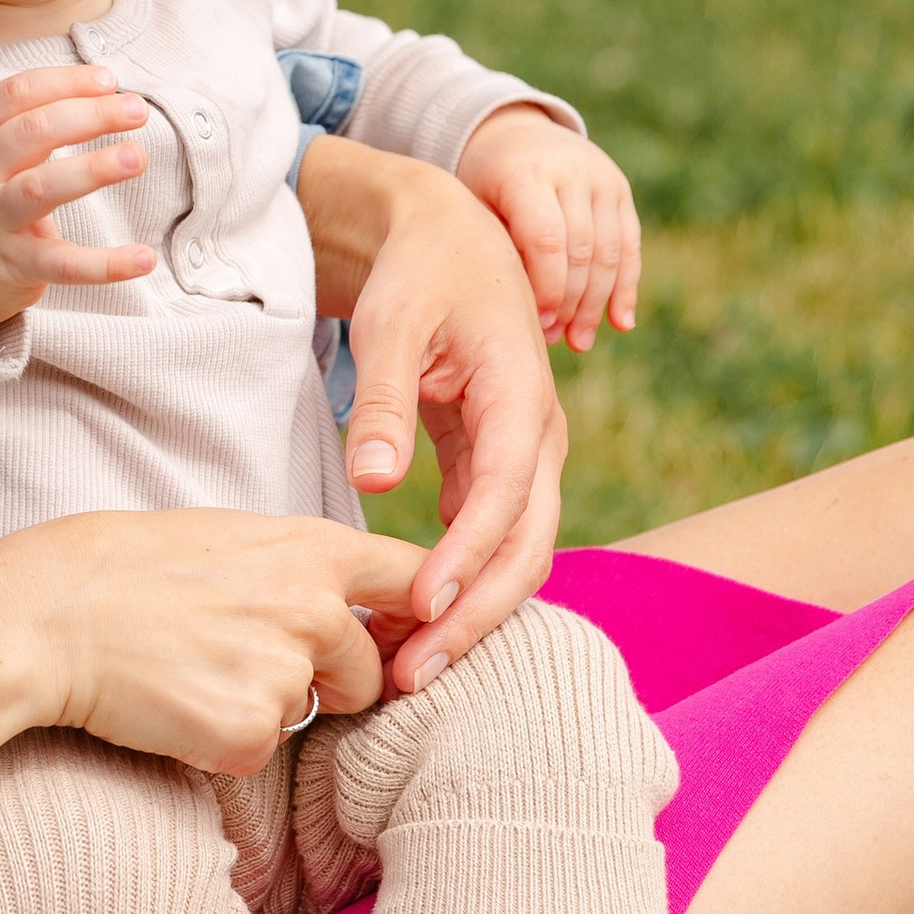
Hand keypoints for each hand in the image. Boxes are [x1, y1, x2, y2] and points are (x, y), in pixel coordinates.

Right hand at [0, 63, 154, 341]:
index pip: (15, 94)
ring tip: (137, 156)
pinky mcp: (15, 266)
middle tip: (136, 110)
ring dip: (94, 169)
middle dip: (90, 114)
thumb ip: (27, 123)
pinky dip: (106, 264)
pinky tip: (144, 258)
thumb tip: (102, 91)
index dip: (65, 81)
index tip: (109, 80)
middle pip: (32, 132)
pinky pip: (63, 264)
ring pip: (43, 188)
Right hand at [0, 510, 427, 888]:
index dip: (427, 610)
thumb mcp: (225, 536)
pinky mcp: (250, 733)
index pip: (415, 577)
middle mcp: (314, 610)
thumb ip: (297, 565)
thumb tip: (350, 598)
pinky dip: (223, 740)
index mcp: (311, 548)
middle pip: (372, 670)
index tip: (423, 629)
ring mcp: (285, 674)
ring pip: (306, 712)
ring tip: (191, 667)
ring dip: (265, 705)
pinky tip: (174, 703)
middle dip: (329, 680)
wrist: (46, 616)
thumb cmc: (122, 567)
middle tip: (241, 655)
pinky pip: (259, 751)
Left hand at [298, 136, 565, 696]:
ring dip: (469, 615)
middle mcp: (541, 437)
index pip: (504, 496)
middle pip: (525, 547)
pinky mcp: (500, 469)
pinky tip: (410, 627)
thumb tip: (373, 481)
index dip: (466, 560)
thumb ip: (383, 400)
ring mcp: (526, 458)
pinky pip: (491, 542)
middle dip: (474, 616)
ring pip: (515, 555)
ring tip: (407, 671)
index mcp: (523, 397)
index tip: (421, 610)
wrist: (451, 237)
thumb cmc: (421, 273)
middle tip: (411, 676)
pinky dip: (459, 587)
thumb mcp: (391, 321)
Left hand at [456, 108, 641, 353]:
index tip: (538, 324)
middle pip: (581, 250)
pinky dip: (626, 286)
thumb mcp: (474, 206)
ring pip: (609, 251)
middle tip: (556, 338)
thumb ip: (499, 250)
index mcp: (525, 172)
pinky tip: (620, 323)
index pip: (546, 239)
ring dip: (596, 303)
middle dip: (570, 301)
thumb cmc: (482, 182)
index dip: (546, 287)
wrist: (510, 131)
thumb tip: (528, 319)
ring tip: (579, 341)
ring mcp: (600, 177)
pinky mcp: (620, 188)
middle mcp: (570, 170)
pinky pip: (630, 244)